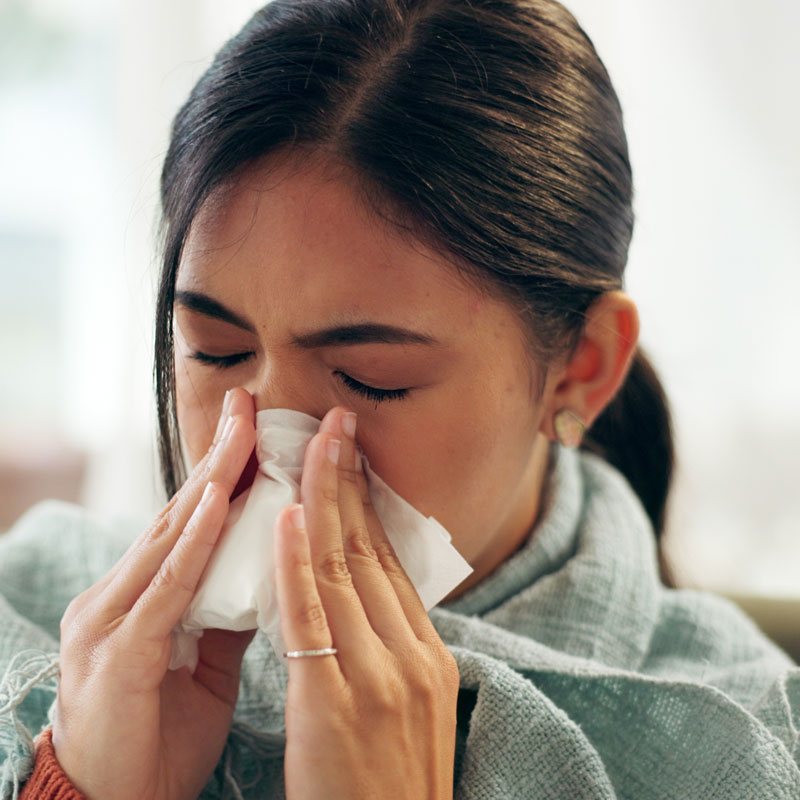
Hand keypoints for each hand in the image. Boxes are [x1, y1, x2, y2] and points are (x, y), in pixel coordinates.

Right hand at [52, 388, 257, 799]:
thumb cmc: (157, 735)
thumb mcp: (205, 661)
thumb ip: (229, 608)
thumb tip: (272, 563)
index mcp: (145, 596)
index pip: (192, 522)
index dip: (225, 473)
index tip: (257, 426)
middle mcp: (120, 595)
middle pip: (181, 513)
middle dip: (219, 456)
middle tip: (249, 403)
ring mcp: (112, 620)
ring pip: (171, 537)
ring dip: (212, 480)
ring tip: (243, 431)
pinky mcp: (119, 654)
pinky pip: (164, 588)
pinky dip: (193, 541)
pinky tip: (216, 500)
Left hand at [274, 407, 459, 799]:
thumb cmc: (389, 782)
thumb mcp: (409, 707)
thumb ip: (389, 647)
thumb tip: (363, 593)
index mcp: (429, 654)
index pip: (391, 562)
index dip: (368, 504)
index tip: (350, 457)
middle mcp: (412, 654)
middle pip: (372, 550)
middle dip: (350, 481)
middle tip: (336, 423)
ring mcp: (379, 676)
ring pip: (344, 569)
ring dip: (324, 501)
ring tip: (311, 444)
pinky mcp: (336, 703)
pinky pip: (314, 616)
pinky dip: (299, 560)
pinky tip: (289, 514)